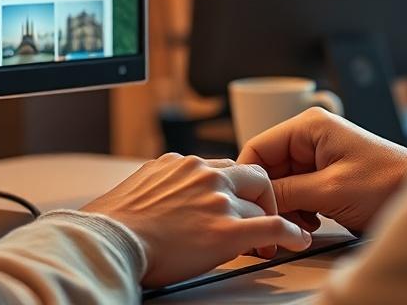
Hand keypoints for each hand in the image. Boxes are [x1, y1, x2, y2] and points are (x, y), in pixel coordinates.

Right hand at [82, 153, 311, 287]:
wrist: (108, 242)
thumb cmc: (113, 225)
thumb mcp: (138, 188)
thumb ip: (162, 185)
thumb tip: (162, 197)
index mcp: (181, 164)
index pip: (221, 167)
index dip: (233, 188)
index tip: (236, 203)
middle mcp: (203, 174)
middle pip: (250, 174)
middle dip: (260, 196)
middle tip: (261, 217)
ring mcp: (216, 199)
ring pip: (260, 200)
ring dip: (269, 219)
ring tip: (271, 239)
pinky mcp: (226, 229)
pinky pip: (271, 226)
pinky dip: (289, 232)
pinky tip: (297, 240)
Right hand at [238, 107, 406, 233]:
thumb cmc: (387, 183)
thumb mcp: (330, 190)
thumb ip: (288, 191)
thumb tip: (255, 199)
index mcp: (309, 127)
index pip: (258, 147)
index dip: (251, 179)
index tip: (250, 207)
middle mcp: (311, 136)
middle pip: (269, 167)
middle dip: (272, 198)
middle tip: (275, 225)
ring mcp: (319, 155)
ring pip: (282, 182)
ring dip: (287, 206)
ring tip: (301, 225)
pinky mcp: (326, 174)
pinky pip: (298, 190)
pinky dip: (299, 209)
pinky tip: (312, 222)